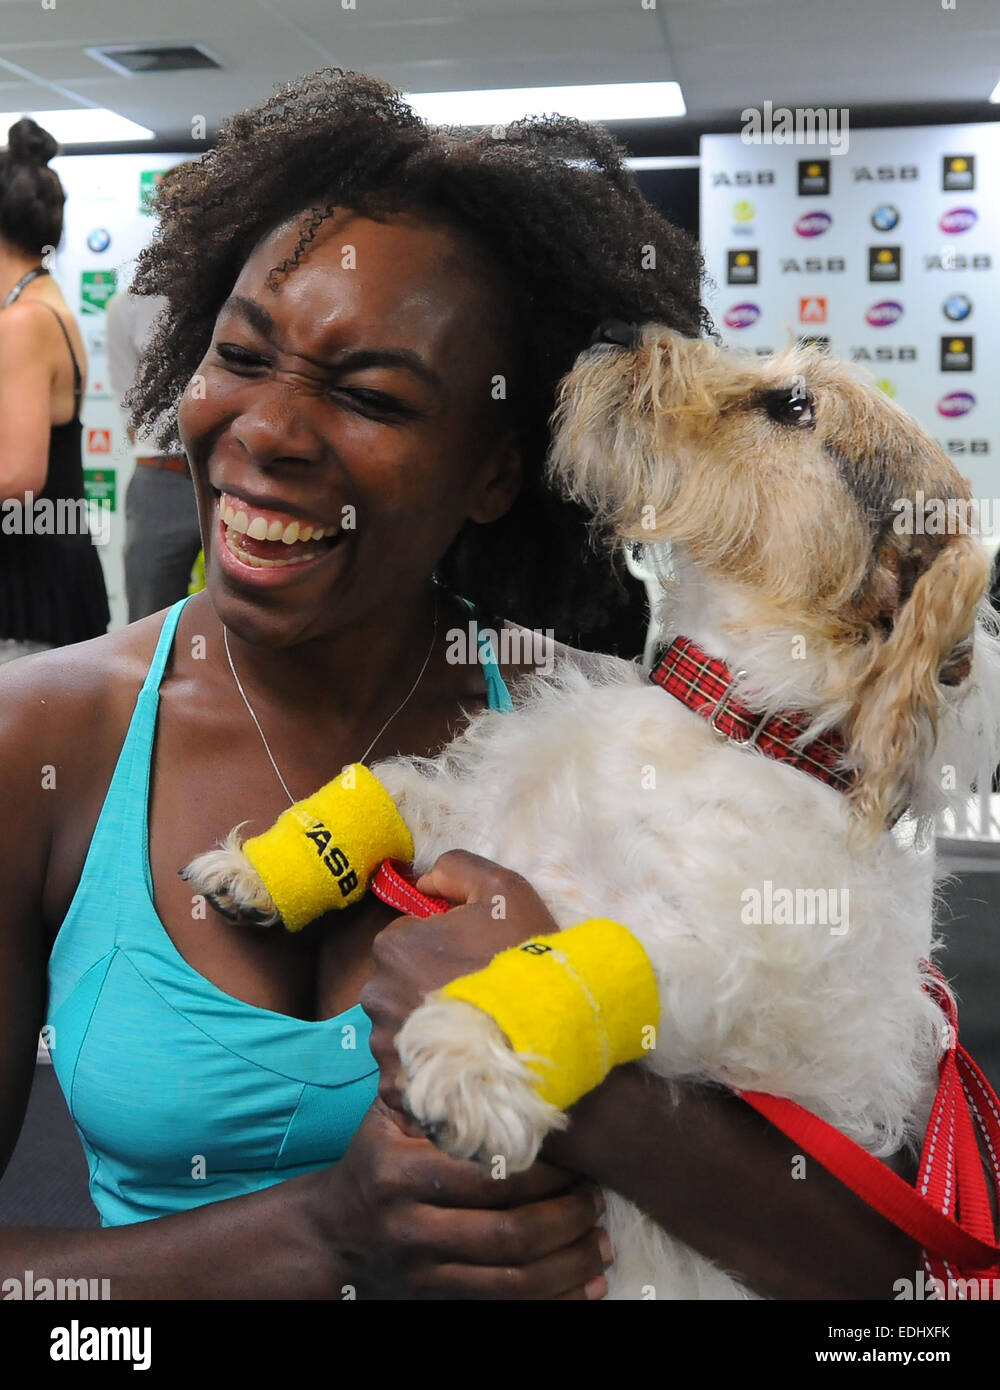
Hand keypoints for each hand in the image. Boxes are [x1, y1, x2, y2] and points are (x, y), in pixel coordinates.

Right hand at [323, 1097, 611, 1298]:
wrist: (333, 1233)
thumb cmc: (373, 1160)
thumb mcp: (387, 1118)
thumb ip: (431, 1091)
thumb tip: (487, 1047)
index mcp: (402, 1173)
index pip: (488, 1177)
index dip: (543, 1175)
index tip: (577, 1164)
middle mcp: (412, 1227)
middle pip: (508, 1233)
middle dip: (565, 1218)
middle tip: (598, 1200)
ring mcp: (425, 1272)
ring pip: (514, 1279)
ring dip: (569, 1263)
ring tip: (601, 1242)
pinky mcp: (437, 1300)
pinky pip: (506, 1306)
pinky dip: (554, 1298)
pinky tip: (587, 1286)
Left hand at [360, 849, 558, 1110]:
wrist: (545, 1041)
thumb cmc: (524, 962)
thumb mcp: (504, 891)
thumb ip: (458, 869)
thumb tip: (424, 880)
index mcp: (394, 946)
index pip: (409, 939)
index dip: (443, 947)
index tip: (474, 961)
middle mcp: (376, 996)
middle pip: (399, 985)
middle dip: (427, 990)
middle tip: (474, 1001)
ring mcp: (384, 1048)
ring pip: (400, 1031)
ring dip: (426, 1033)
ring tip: (471, 1040)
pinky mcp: (396, 1091)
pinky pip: (404, 1076)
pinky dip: (426, 1074)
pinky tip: (461, 1070)